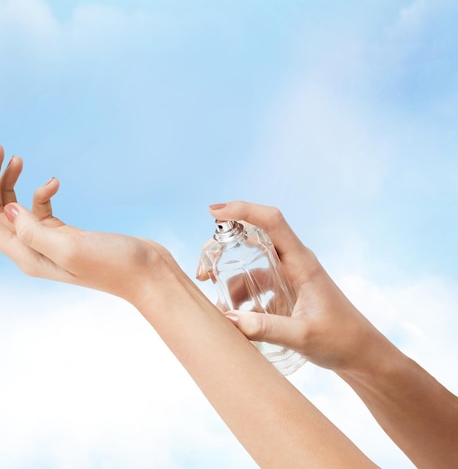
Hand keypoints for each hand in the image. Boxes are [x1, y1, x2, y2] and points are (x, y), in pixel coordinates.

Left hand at [0, 144, 176, 302]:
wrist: (145, 273)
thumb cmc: (112, 264)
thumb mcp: (70, 247)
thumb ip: (33, 230)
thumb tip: (7, 208)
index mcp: (26, 255)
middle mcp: (31, 249)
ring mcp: (47, 240)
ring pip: (15, 206)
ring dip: (12, 181)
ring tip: (18, 157)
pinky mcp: (63, 232)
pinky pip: (41, 207)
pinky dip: (42, 191)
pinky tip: (54, 181)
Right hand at [197, 201, 382, 371]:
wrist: (363, 356)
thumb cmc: (342, 340)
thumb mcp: (302, 335)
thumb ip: (265, 329)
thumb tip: (227, 319)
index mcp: (302, 261)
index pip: (272, 221)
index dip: (243, 210)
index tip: (214, 212)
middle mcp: (294, 262)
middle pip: (252, 237)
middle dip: (223, 248)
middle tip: (203, 272)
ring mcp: (289, 276)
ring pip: (250, 264)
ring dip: (229, 278)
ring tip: (216, 302)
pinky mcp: (286, 291)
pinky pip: (256, 284)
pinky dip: (240, 295)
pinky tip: (235, 316)